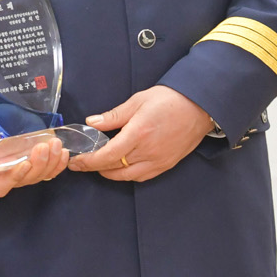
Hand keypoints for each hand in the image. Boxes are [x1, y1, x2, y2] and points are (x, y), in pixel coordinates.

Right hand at [0, 113, 67, 196]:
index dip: (13, 178)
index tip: (24, 164)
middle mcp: (5, 177)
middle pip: (23, 181)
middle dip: (37, 166)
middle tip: (43, 147)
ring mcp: (22, 173)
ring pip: (38, 176)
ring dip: (49, 163)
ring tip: (55, 144)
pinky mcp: (35, 167)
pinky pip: (49, 172)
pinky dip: (58, 165)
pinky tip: (63, 153)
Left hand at [67, 86, 213, 182]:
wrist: (199, 106)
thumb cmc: (169, 100)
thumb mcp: (137, 101)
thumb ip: (113, 116)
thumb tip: (92, 122)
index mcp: (138, 134)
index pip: (107, 156)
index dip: (88, 162)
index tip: (76, 162)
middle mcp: (147, 152)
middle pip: (114, 168)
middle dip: (94, 167)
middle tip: (82, 162)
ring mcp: (158, 161)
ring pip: (127, 176)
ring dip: (110, 173)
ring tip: (99, 164)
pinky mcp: (166, 165)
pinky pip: (142, 176)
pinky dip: (128, 175)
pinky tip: (121, 167)